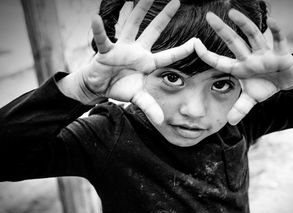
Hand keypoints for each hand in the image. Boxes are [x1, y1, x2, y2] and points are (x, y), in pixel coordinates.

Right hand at [83, 0, 194, 123]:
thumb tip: (162, 121)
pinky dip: (99, 30)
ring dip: (138, 11)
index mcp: (148, 63)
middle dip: (164, 17)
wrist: (99, 87)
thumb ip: (150, 107)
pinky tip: (95, 18)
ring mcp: (123, 48)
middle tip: (177, 1)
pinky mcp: (107, 51)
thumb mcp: (138, 98)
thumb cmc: (120, 88)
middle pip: (153, 31)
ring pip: (132, 25)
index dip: (183, 49)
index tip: (198, 41)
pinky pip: (103, 40)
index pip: (169, 55)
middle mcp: (138, 51)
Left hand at [194, 9, 292, 124]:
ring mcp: (264, 54)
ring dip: (244, 25)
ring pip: (253, 36)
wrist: (285, 79)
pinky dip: (277, 32)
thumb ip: (240, 109)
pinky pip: (279, 41)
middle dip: (222, 30)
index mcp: (240, 68)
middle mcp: (250, 58)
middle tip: (209, 16)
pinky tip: (272, 21)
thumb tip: (230, 122)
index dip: (207, 54)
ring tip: (233, 13)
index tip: (193, 43)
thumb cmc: (264, 85)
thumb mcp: (251, 99)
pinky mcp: (281, 54)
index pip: (220, 61)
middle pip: (234, 42)